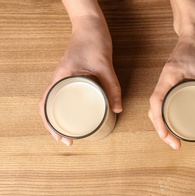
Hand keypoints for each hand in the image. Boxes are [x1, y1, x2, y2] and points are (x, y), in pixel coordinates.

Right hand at [38, 15, 121, 145]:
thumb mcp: (104, 66)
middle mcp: (58, 80)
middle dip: (55, 127)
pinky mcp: (72, 76)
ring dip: (60, 119)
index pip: (45, 106)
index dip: (51, 125)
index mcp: (60, 79)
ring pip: (55, 103)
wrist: (90, 24)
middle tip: (69, 141)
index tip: (63, 139)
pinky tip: (79, 114)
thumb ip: (113, 87)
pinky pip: (65, 96)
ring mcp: (64, 78)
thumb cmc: (93, 41)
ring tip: (72, 133)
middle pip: (48, 108)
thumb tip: (118, 109)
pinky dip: (68, 108)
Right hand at [148, 33, 194, 148]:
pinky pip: (164, 102)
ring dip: (162, 124)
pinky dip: (166, 115)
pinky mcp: (172, 83)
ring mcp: (166, 82)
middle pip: (154, 110)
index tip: (167, 136)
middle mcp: (164, 81)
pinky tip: (176, 122)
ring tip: (173, 138)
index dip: (159, 122)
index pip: (156, 102)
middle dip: (161, 130)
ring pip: (157, 107)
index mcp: (170, 77)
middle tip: (174, 144)